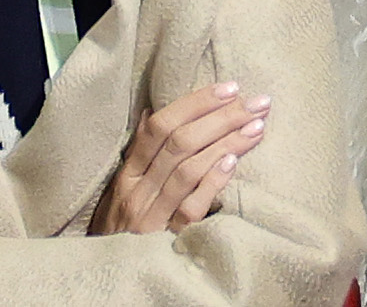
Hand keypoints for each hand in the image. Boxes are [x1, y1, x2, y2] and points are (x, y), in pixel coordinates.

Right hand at [92, 81, 269, 233]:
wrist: (110, 278)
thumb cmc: (121, 227)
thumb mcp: (123, 190)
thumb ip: (140, 154)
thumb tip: (153, 111)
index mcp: (127, 173)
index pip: (159, 126)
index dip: (195, 103)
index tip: (229, 88)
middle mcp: (137, 192)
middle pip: (179, 143)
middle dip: (221, 117)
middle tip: (255, 102)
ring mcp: (152, 217)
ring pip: (188, 169)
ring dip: (226, 143)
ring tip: (256, 126)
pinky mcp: (168, 241)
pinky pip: (192, 208)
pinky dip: (212, 182)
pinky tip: (233, 162)